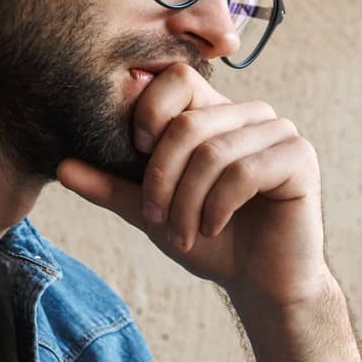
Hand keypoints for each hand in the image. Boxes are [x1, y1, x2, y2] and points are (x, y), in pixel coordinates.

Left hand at [55, 64, 328, 307]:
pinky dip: (219, 205)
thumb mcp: (152, 212)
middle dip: (162, 178)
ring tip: (185, 233)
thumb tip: (61, 166)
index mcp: (215, 113)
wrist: (262, 283)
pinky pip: (245, 170)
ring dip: (188, 201)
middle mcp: (249, 114)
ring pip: (214, 151)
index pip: (177, 78)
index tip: (136, 157)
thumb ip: (113, 186)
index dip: (149, 113)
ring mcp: (279, 131)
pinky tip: (214, 227)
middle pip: (188, 122)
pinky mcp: (300, 157)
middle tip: (156, 218)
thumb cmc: (212, 241)